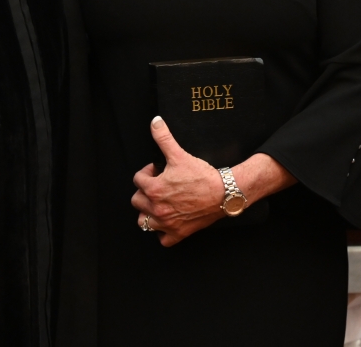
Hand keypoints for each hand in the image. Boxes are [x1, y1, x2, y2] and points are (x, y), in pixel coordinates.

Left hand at [131, 117, 226, 246]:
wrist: (224, 193)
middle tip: (160, 184)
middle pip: (137, 201)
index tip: (159, 170)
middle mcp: (156, 209)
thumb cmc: (202, 175)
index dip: (148, 172)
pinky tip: (170, 220)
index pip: (138, 180)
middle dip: (145, 191)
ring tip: (159, 203)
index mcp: (154, 189)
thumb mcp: (179, 154)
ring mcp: (166, 223)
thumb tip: (155, 121)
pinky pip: (162, 239)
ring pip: (144, 222)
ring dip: (148, 213)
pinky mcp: (178, 233)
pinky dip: (163, 232)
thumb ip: (164, 137)